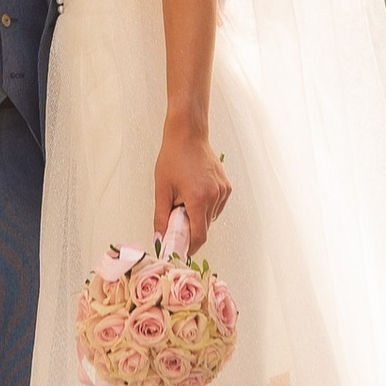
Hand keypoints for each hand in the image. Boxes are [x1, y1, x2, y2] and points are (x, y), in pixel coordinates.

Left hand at [152, 127, 228, 255]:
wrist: (188, 134)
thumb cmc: (173, 158)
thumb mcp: (162, 189)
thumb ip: (161, 217)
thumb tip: (159, 239)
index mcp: (198, 198)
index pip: (199, 236)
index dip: (190, 247)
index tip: (180, 250)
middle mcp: (214, 196)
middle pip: (205, 228)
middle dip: (191, 229)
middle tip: (176, 219)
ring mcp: (222, 191)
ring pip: (211, 218)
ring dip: (198, 217)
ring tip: (185, 199)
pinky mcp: (226, 187)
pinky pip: (216, 207)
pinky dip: (206, 207)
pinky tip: (195, 192)